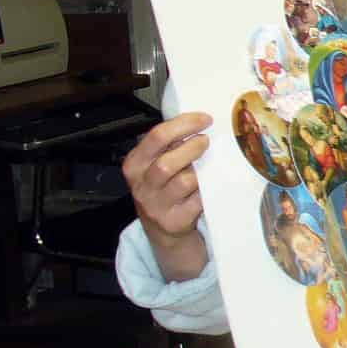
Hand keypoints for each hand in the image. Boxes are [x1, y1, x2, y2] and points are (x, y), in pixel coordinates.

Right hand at [122, 112, 212, 281]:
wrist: (163, 228)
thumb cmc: (163, 188)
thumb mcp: (155, 163)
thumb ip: (170, 144)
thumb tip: (200, 121)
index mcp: (134, 164)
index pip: (157, 137)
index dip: (185, 124)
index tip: (205, 119)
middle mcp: (142, 185)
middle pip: (167, 163)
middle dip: (193, 148)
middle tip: (207, 142)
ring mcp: (157, 206)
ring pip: (184, 182)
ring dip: (201, 171)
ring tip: (208, 166)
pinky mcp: (175, 221)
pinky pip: (198, 201)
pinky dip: (208, 190)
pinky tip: (211, 185)